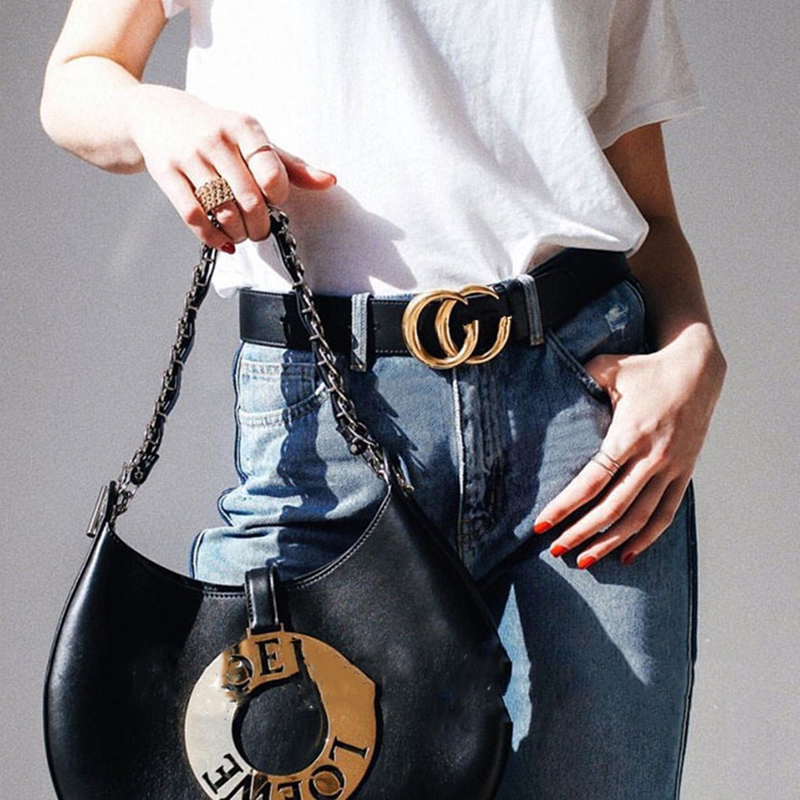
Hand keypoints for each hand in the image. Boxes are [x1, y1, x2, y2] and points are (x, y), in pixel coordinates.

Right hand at [127, 85, 335, 250]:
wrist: (158, 114)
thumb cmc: (219, 133)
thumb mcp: (254, 140)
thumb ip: (292, 165)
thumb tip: (330, 181)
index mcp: (245, 127)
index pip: (272, 173)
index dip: (278, 197)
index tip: (274, 201)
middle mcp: (217, 139)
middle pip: (250, 200)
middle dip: (260, 225)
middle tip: (260, 230)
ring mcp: (189, 156)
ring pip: (223, 211)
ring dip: (238, 234)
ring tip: (241, 234)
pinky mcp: (166, 173)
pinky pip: (194, 217)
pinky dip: (212, 237)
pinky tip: (223, 241)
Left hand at [534, 325, 725, 566]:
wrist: (698, 368)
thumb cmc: (646, 368)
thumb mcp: (609, 368)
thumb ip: (580, 381)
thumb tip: (548, 387)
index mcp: (629, 434)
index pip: (592, 481)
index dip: (565, 506)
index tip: (542, 524)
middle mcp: (652, 457)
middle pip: (612, 507)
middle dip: (580, 533)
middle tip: (554, 550)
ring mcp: (671, 468)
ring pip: (639, 517)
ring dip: (609, 542)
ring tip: (583, 560)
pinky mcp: (684, 473)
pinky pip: (666, 513)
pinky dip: (647, 537)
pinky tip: (625, 554)